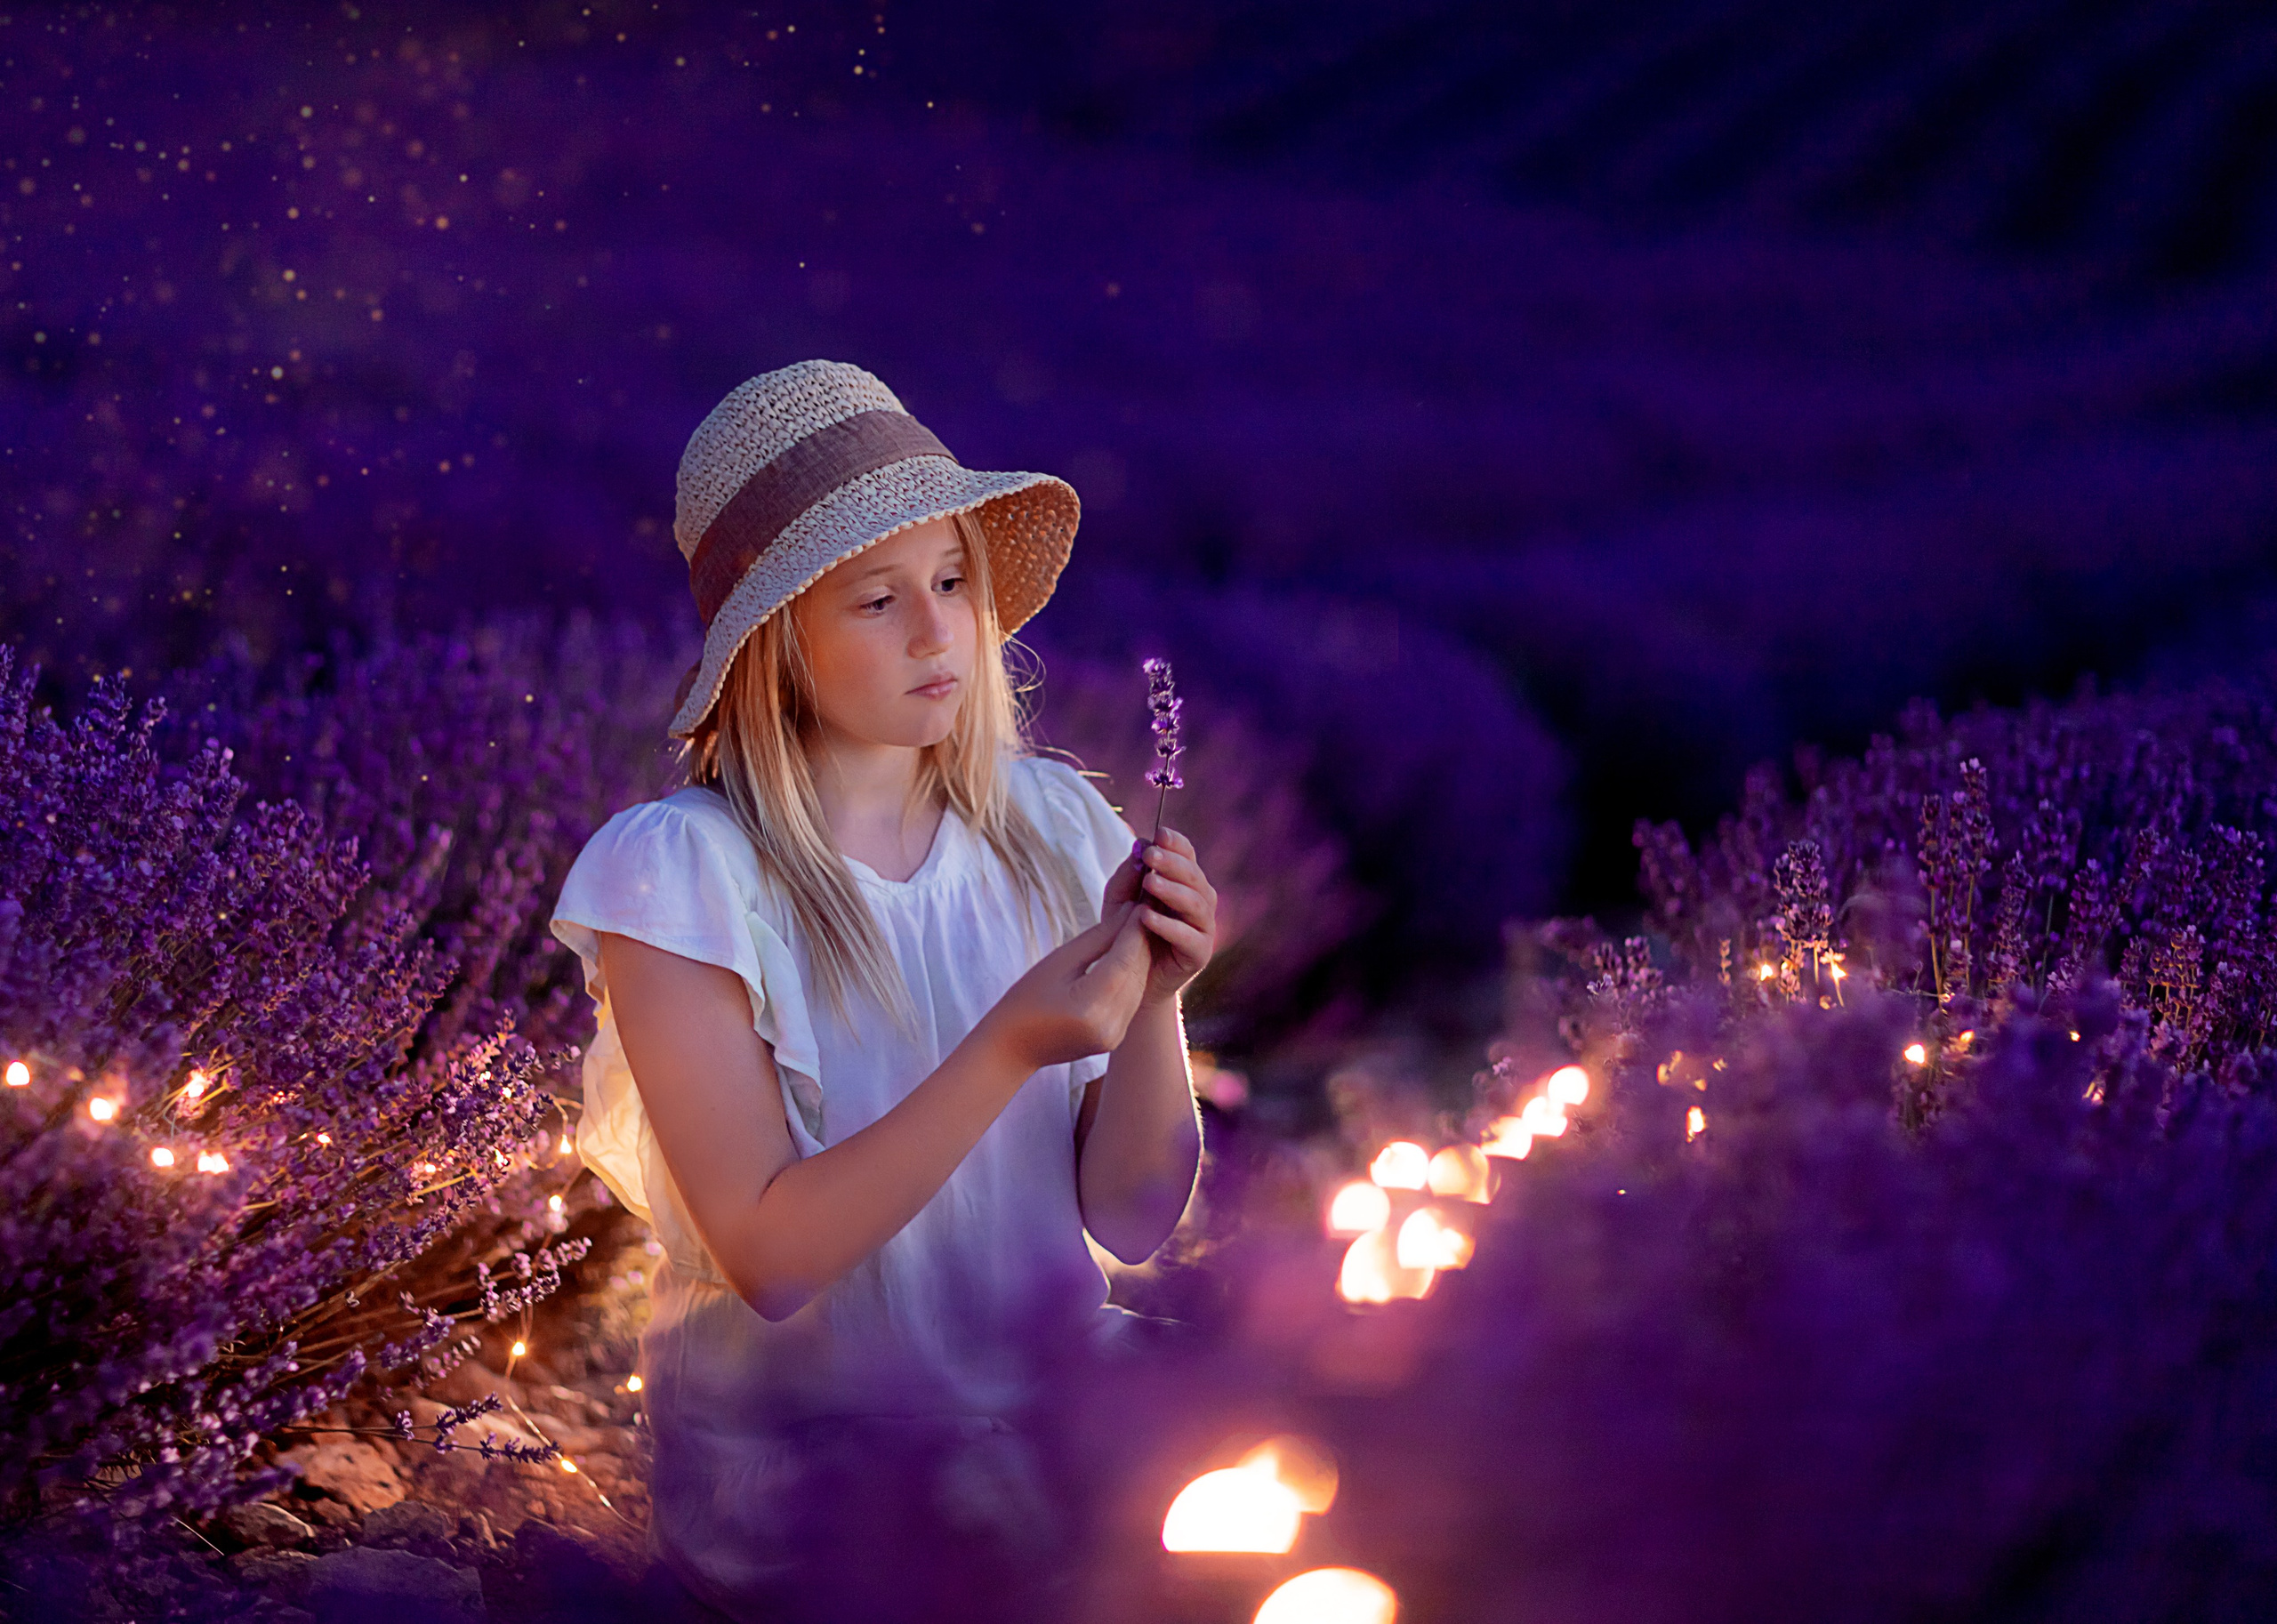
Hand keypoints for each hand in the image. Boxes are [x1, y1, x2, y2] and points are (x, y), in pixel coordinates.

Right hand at [974, 900, 1152, 1072]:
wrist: (1012, 1048)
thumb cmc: (1026, 999)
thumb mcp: (1060, 961)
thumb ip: (1098, 938)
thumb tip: (1129, 911)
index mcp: (1091, 1006)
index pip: (1124, 959)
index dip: (1135, 928)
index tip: (1141, 902)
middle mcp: (1110, 1025)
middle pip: (1136, 972)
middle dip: (1142, 938)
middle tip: (1146, 907)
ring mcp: (1115, 1035)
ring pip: (1139, 985)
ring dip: (1141, 956)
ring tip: (1139, 926)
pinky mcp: (1116, 1038)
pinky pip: (1132, 999)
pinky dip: (1133, 975)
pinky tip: (1131, 954)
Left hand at [1103, 826, 1217, 1008]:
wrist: (1131, 981)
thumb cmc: (1126, 933)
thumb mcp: (1118, 900)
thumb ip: (1128, 874)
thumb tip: (1139, 844)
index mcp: (1183, 882)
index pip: (1186, 855)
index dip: (1176, 843)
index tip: (1159, 833)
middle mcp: (1199, 901)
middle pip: (1194, 876)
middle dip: (1173, 864)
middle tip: (1151, 856)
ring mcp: (1203, 927)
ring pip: (1196, 903)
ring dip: (1173, 891)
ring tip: (1149, 884)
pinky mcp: (1200, 954)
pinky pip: (1190, 937)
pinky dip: (1169, 926)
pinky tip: (1147, 918)